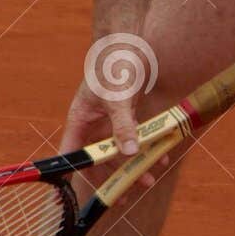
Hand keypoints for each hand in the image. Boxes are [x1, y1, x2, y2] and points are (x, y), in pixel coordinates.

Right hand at [61, 50, 171, 191]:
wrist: (129, 40)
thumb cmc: (114, 63)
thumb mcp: (117, 96)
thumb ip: (123, 125)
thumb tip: (130, 152)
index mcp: (80, 121)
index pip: (73, 156)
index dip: (77, 176)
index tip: (86, 196)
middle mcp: (93, 125)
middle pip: (101, 160)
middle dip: (115, 177)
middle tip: (129, 193)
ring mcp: (111, 121)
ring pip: (121, 152)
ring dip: (134, 165)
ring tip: (150, 179)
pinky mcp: (128, 115)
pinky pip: (136, 138)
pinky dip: (147, 149)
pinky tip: (161, 158)